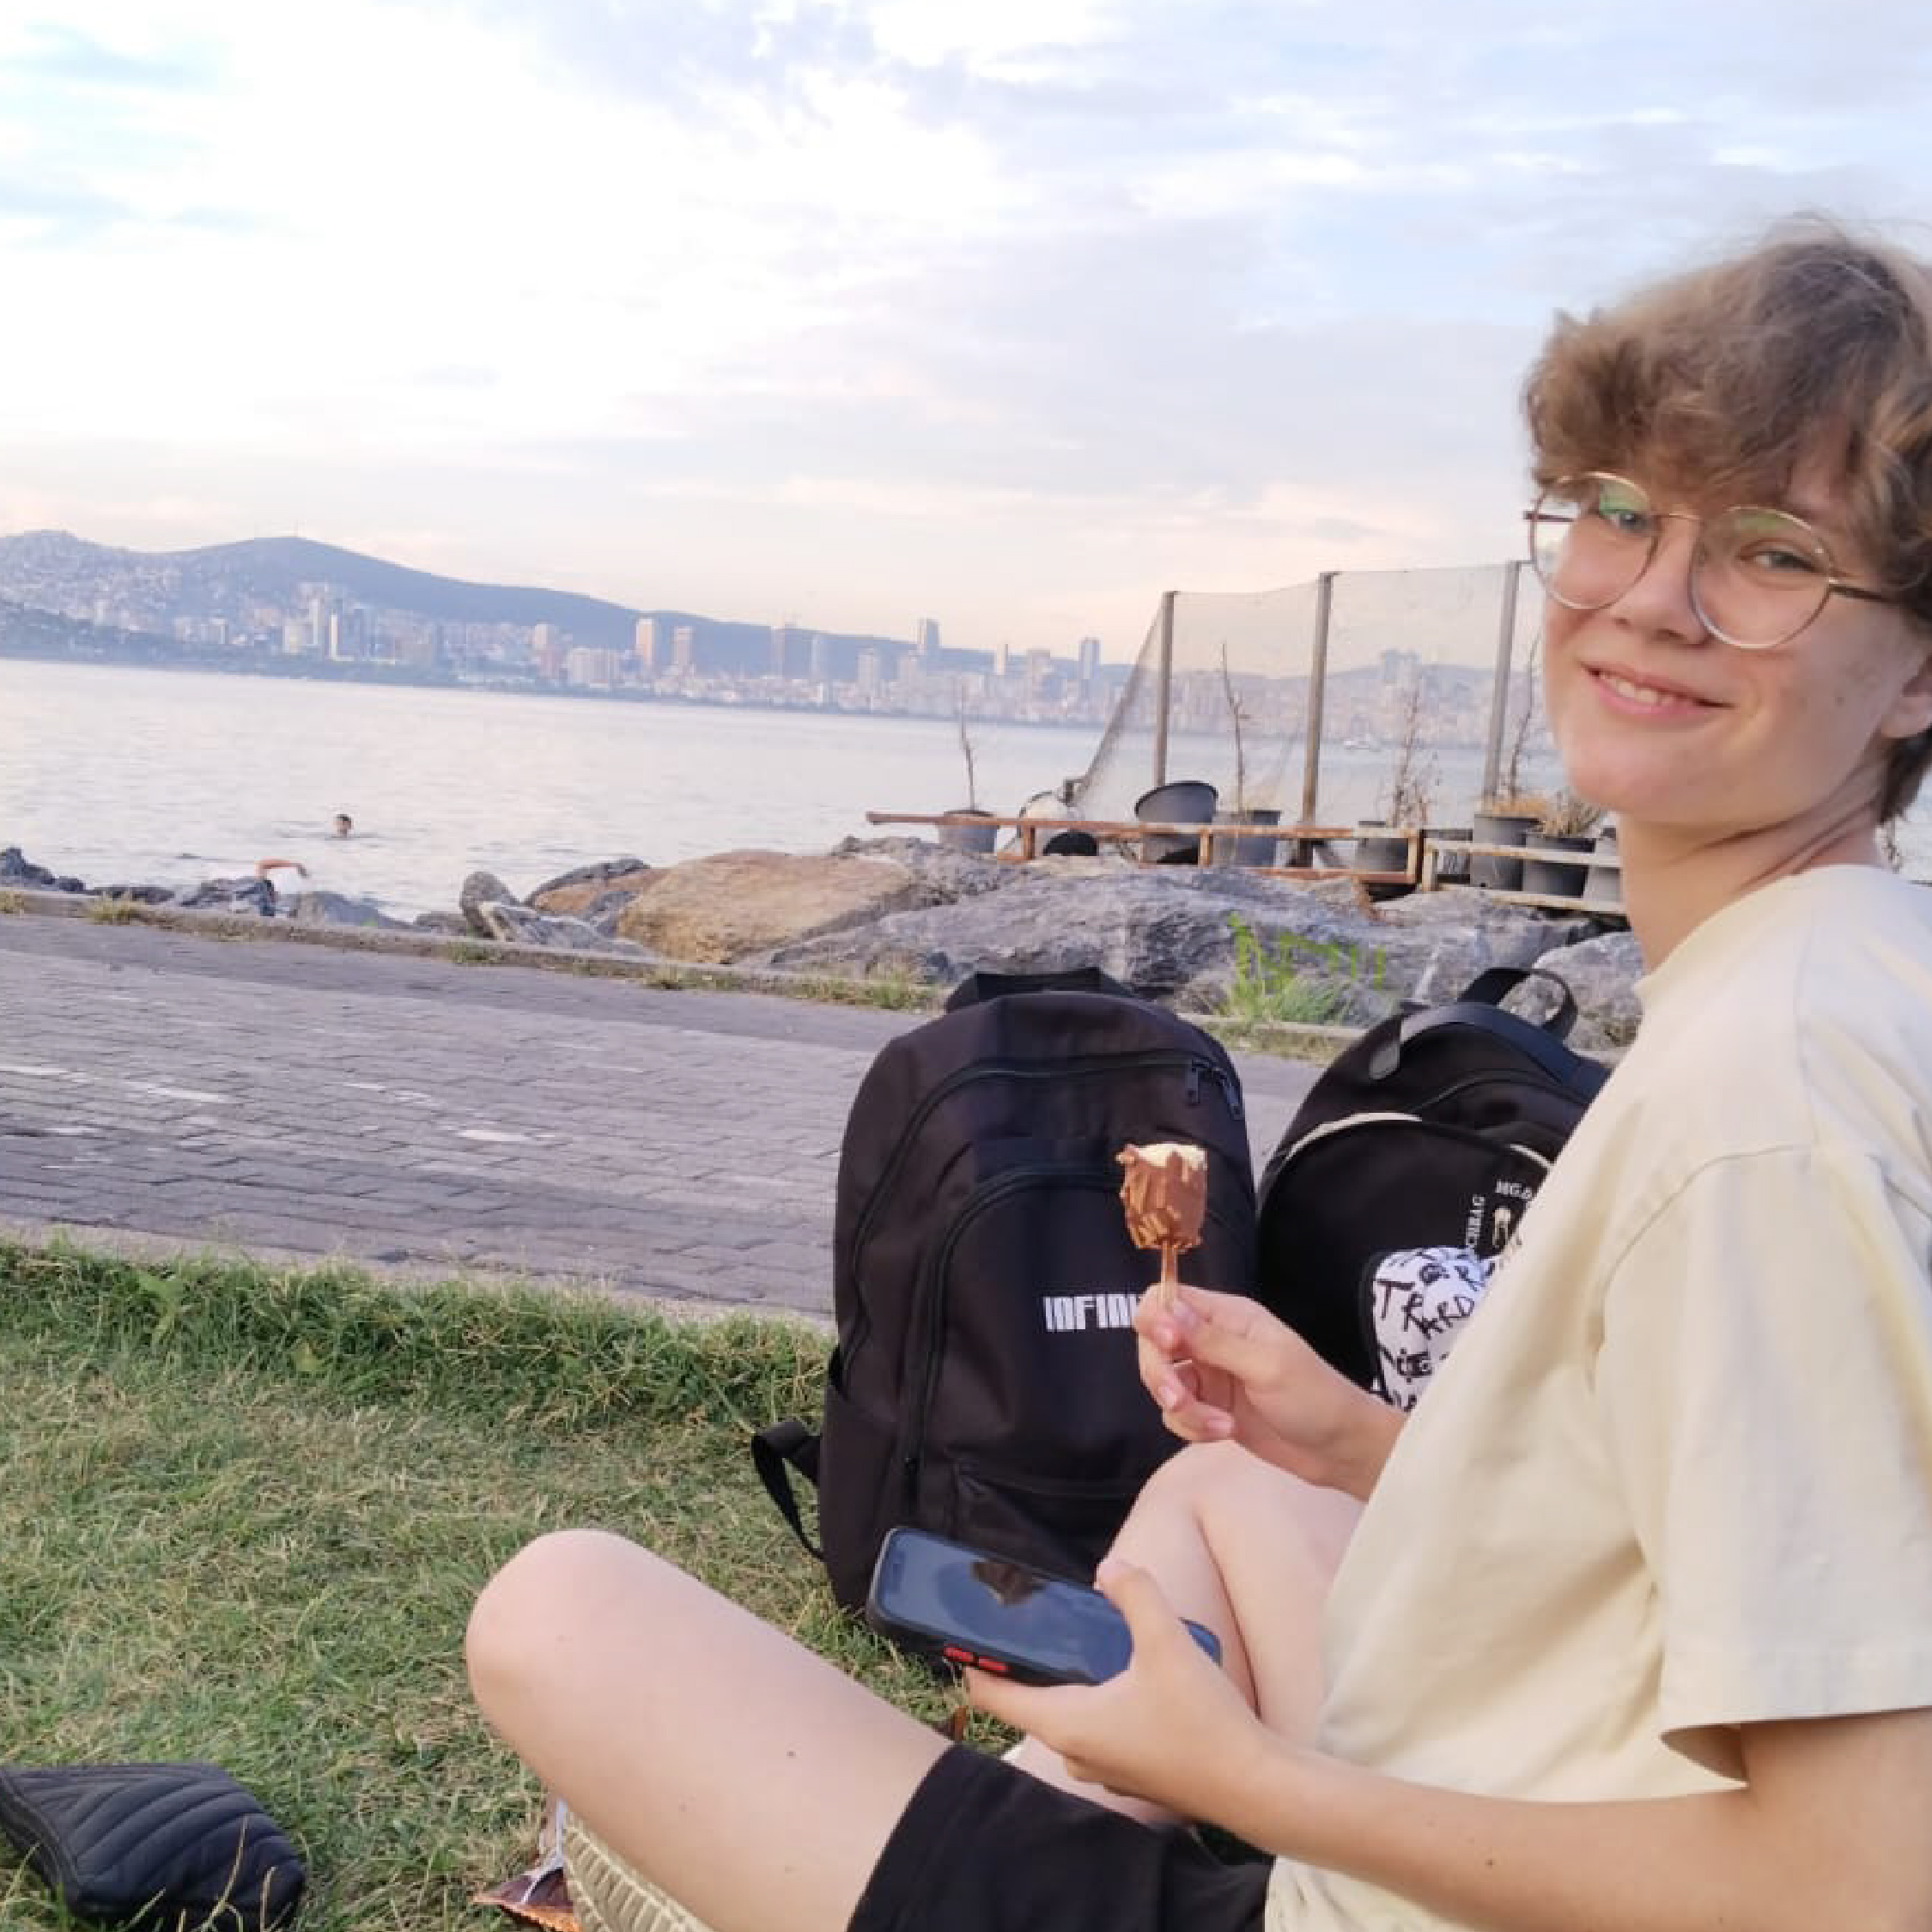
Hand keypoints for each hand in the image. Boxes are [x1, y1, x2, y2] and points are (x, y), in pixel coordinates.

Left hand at [965, 1558, 1270, 1820]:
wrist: (1255, 1787)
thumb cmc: (1202, 1721)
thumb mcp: (1166, 1641)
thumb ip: (1135, 1593)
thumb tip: (1110, 1566)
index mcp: (1066, 1724)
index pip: (995, 1694)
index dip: (977, 1660)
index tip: (967, 1628)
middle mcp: (1075, 1754)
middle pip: (1029, 1703)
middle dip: (1027, 1662)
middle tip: (1034, 1618)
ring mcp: (1104, 1770)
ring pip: (1066, 1719)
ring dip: (1066, 1683)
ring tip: (1083, 1641)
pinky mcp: (1132, 1775)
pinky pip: (1096, 1733)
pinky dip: (1096, 1704)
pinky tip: (1127, 1678)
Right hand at [1137, 1285, 1400, 1499]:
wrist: (1340, 1450)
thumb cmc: (1314, 1398)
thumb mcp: (1266, 1366)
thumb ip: (1213, 1340)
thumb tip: (1165, 1306)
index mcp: (1229, 1317)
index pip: (1169, 1299)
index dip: (1156, 1319)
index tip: (1168, 1347)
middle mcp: (1213, 1341)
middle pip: (1154, 1343)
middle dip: (1160, 1375)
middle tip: (1179, 1399)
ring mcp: (1210, 1377)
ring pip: (1163, 1382)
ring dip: (1182, 1409)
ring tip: (1218, 1427)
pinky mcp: (1210, 1410)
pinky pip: (1176, 1414)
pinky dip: (1191, 1427)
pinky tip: (1223, 1434)